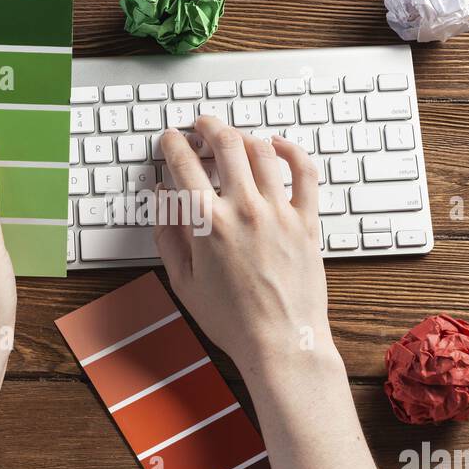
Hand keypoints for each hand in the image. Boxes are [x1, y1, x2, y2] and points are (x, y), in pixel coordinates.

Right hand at [154, 117, 332, 377]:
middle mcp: (244, 209)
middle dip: (208, 126)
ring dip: (243, 135)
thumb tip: (161, 198)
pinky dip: (291, 150)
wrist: (281, 343)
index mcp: (207, 224)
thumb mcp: (183, 281)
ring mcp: (279, 212)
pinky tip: (278, 146)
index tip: (170, 140)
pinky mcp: (306, 221)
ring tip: (233, 136)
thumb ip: (168, 235)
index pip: (183, 164)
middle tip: (200, 125)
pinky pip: (304, 172)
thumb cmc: (231, 321)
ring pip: (262, 151)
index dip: (172, 144)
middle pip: (225, 143)